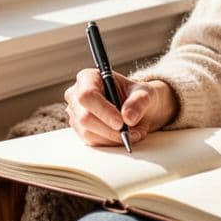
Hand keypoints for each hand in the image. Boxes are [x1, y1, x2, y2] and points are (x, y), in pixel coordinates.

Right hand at [64, 69, 178, 147]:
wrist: (136, 108)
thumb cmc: (137, 96)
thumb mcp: (144, 93)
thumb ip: (139, 101)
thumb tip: (128, 118)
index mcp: (88, 78)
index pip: (87, 95)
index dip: (103, 110)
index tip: (120, 122)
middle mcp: (76, 95)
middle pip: (85, 117)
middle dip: (110, 129)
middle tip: (131, 132)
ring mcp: (76, 114)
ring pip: (88, 132)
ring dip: (113, 137)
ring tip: (134, 133)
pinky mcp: (80, 129)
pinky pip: (92, 141)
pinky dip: (111, 142)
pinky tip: (125, 136)